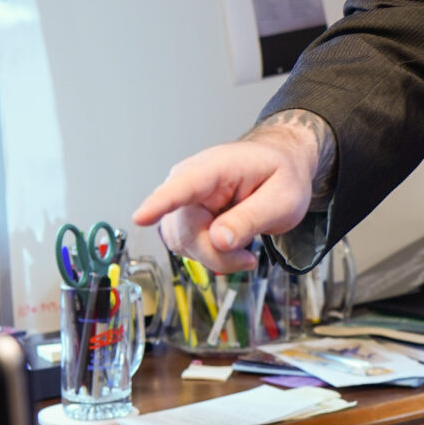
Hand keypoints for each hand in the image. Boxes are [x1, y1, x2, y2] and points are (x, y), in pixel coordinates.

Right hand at [133, 117, 323, 270]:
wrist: (278, 166)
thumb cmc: (280, 175)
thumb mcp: (283, 199)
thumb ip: (251, 218)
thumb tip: (218, 240)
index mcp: (217, 167)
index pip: (183, 185)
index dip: (160, 203)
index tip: (140, 218)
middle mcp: (189, 179)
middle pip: (186, 231)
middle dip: (216, 254)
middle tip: (248, 257)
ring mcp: (183, 199)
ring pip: (183, 244)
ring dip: (215, 257)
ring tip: (244, 248)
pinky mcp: (182, 216)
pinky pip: (187, 247)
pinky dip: (211, 256)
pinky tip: (232, 249)